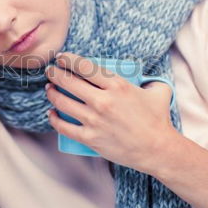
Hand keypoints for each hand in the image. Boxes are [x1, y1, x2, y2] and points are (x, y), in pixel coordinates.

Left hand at [44, 52, 176, 172]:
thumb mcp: (158, 91)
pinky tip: (51, 114)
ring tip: (50, 89)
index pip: (84, 66)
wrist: (156, 149)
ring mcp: (95, 120)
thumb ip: (149, 78)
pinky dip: (54, 119)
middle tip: (50, 71)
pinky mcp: (90, 138)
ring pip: (62, 102)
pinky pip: (64, 127)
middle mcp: (103, 101)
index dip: (68, 59)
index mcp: (117, 85)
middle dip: (55, 73)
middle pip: (68, 82)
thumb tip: (144, 73)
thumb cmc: (157, 119)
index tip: (61, 57)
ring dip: (52, 93)